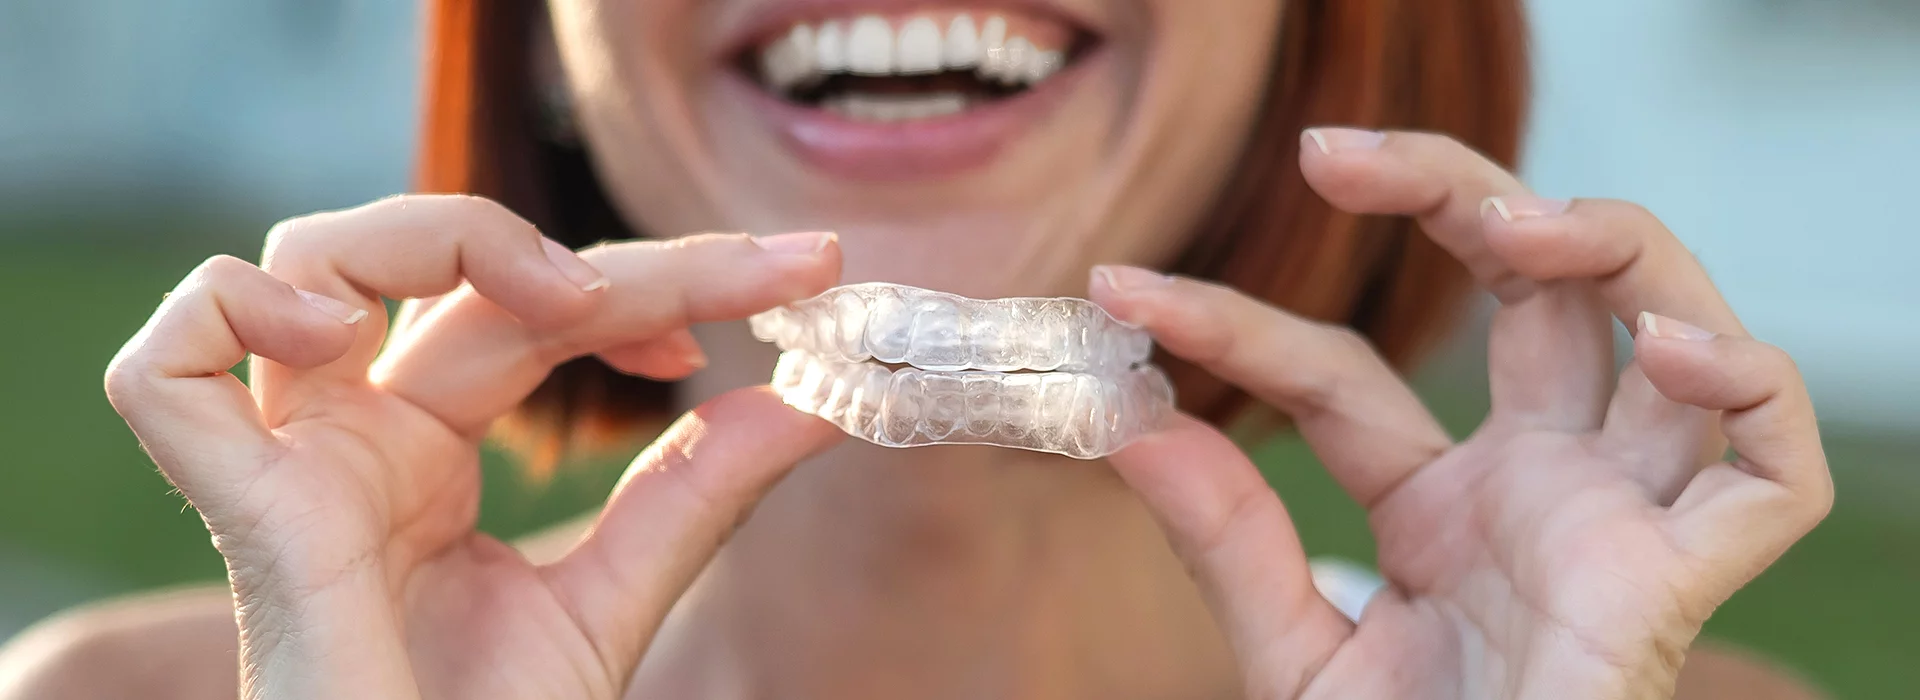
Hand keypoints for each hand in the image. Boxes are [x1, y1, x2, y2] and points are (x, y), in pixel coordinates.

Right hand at [103, 195, 844, 698]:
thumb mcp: (613, 603)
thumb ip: (696, 496)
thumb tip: (812, 404)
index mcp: (429, 456)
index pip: (539, 314)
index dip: (662, 282)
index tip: (791, 280)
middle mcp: (358, 439)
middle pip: (465, 277)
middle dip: (626, 262)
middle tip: (758, 276)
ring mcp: (296, 465)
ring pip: (312, 261)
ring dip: (440, 237)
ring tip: (573, 302)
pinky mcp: (246, 513)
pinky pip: (170, 370)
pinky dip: (235, 309)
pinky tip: (346, 330)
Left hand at [1089, 129, 1832, 698]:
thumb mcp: (1291, 654)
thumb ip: (1227, 543)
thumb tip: (1129, 422)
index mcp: (1439, 501)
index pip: (1338, 372)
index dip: (1234, 324)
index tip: (1125, 292)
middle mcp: (1540, 484)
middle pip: (1534, 288)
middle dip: (1450, 191)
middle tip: (1334, 155)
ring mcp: (1616, 520)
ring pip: (1668, 327)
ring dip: (1606, 244)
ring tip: (1509, 224)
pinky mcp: (1680, 582)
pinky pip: (1774, 471)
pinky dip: (1748, 389)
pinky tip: (1665, 351)